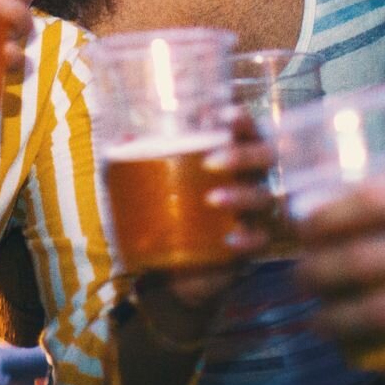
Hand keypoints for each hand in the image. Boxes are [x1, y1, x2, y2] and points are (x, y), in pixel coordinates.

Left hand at [136, 111, 280, 328]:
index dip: (241, 120)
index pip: (246, 131)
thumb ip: (140, 161)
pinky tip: (231, 239)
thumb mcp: (156, 183)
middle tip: (211, 160)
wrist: (179, 269)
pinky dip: (249, 238)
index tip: (221, 114)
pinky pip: (261, 240)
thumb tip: (122, 140)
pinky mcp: (253, 244)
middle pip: (262, 159)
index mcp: (233, 157)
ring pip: (263, 198)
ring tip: (212, 199)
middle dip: (242, 155)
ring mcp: (255, 212)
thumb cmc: (174, 210)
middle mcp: (250, 179)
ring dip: (241, 195)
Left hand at [294, 168, 384, 380]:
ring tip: (322, 325)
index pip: (363, 201)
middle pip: (357, 261)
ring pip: (377, 314)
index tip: (299, 229)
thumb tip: (350, 208)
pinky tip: (380, 365)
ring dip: (337, 324)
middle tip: (298, 282)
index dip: (320, 218)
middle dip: (314, 276)